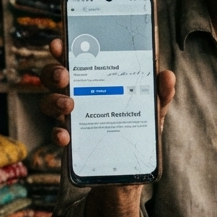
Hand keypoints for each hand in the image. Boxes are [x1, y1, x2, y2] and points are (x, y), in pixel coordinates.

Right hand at [38, 38, 175, 216]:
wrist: (129, 173)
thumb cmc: (138, 132)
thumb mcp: (153, 113)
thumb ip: (161, 95)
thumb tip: (167, 76)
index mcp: (95, 81)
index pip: (76, 59)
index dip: (64, 49)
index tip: (60, 43)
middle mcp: (78, 96)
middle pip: (54, 77)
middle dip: (53, 71)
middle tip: (65, 75)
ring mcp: (71, 119)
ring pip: (48, 102)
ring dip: (54, 100)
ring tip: (70, 105)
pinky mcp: (70, 142)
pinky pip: (56, 134)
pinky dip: (58, 133)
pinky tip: (66, 136)